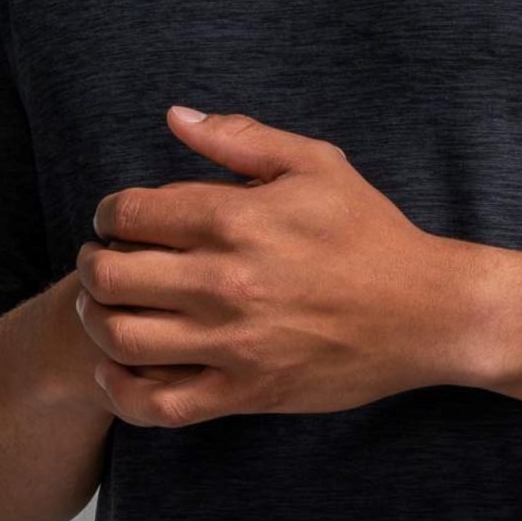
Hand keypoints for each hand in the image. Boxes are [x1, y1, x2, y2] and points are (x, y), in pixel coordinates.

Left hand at [74, 104, 481, 426]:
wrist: (428, 312)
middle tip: (103, 263)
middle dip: (93, 264)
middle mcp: (226, 281)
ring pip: (122, 338)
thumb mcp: (316, 164)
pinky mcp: (246, 391)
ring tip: (106, 309)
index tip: (120, 221)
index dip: (109, 214)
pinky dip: (122, 390)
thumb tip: (176, 117)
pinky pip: (159, 403)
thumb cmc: (371, 234)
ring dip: (98, 320)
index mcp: (237, 218)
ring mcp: (234, 342)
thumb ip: (241, 137)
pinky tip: (118, 369)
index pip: (129, 213)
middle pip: (111, 274)